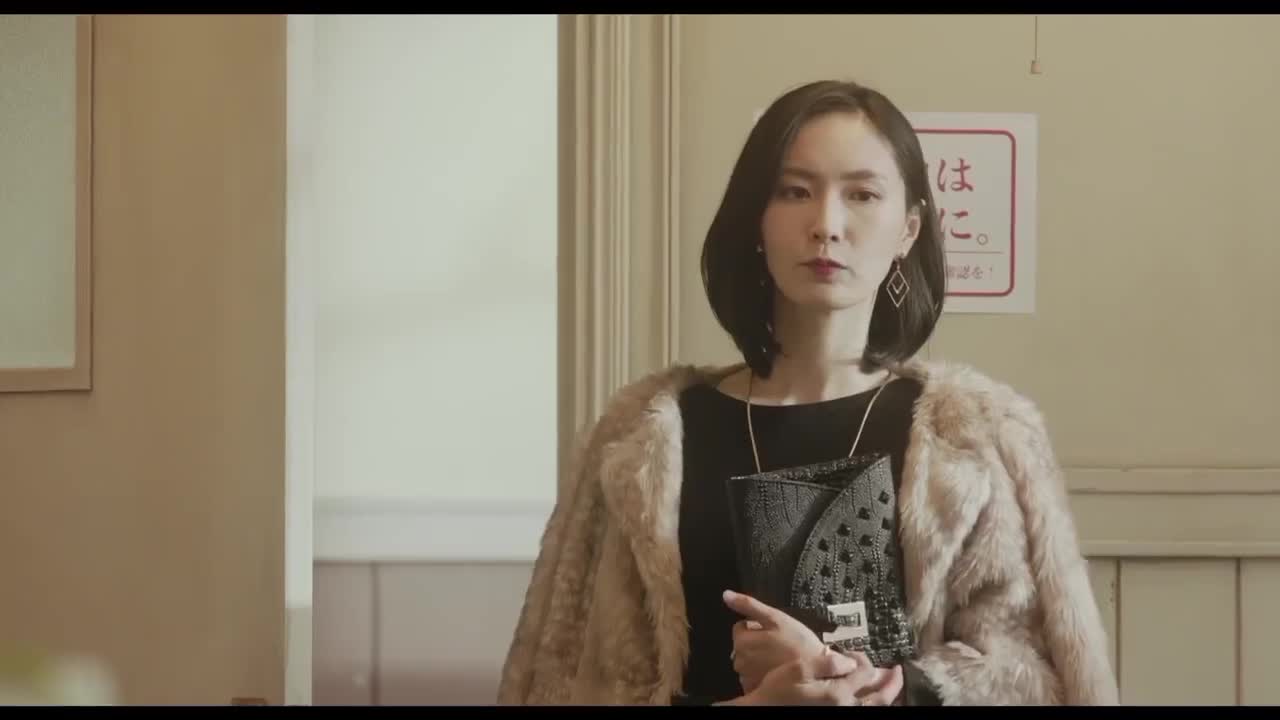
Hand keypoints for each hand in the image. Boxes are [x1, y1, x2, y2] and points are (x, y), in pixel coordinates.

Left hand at [723, 589, 825, 691]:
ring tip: (779, 657)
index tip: (772, 631)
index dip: (757, 626)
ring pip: (749, 660)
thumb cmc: (798, 644)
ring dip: (760, 657)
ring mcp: (747, 677)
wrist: (815, 673)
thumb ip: (748, 605)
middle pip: (743, 644)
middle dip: (757, 642)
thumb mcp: (775, 618)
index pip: (740, 627)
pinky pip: (754, 675)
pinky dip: (762, 672)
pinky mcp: (756, 688)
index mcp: (742, 641)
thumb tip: (727, 595)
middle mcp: (740, 661)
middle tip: (778, 643)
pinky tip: (777, 669)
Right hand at [734, 648, 904, 705]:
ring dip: (885, 697)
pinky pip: (862, 712)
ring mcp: (841, 714)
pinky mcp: (835, 715)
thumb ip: (826, 662)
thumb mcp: (798, 669)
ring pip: (873, 709)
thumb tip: (849, 660)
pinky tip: (872, 699)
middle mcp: (846, 707)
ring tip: (891, 686)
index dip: (862, 658)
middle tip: (898, 672)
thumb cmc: (778, 690)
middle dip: (892, 684)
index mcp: (838, 693)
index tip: (851, 652)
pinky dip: (872, 705)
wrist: (765, 711)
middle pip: (879, 698)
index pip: (864, 672)